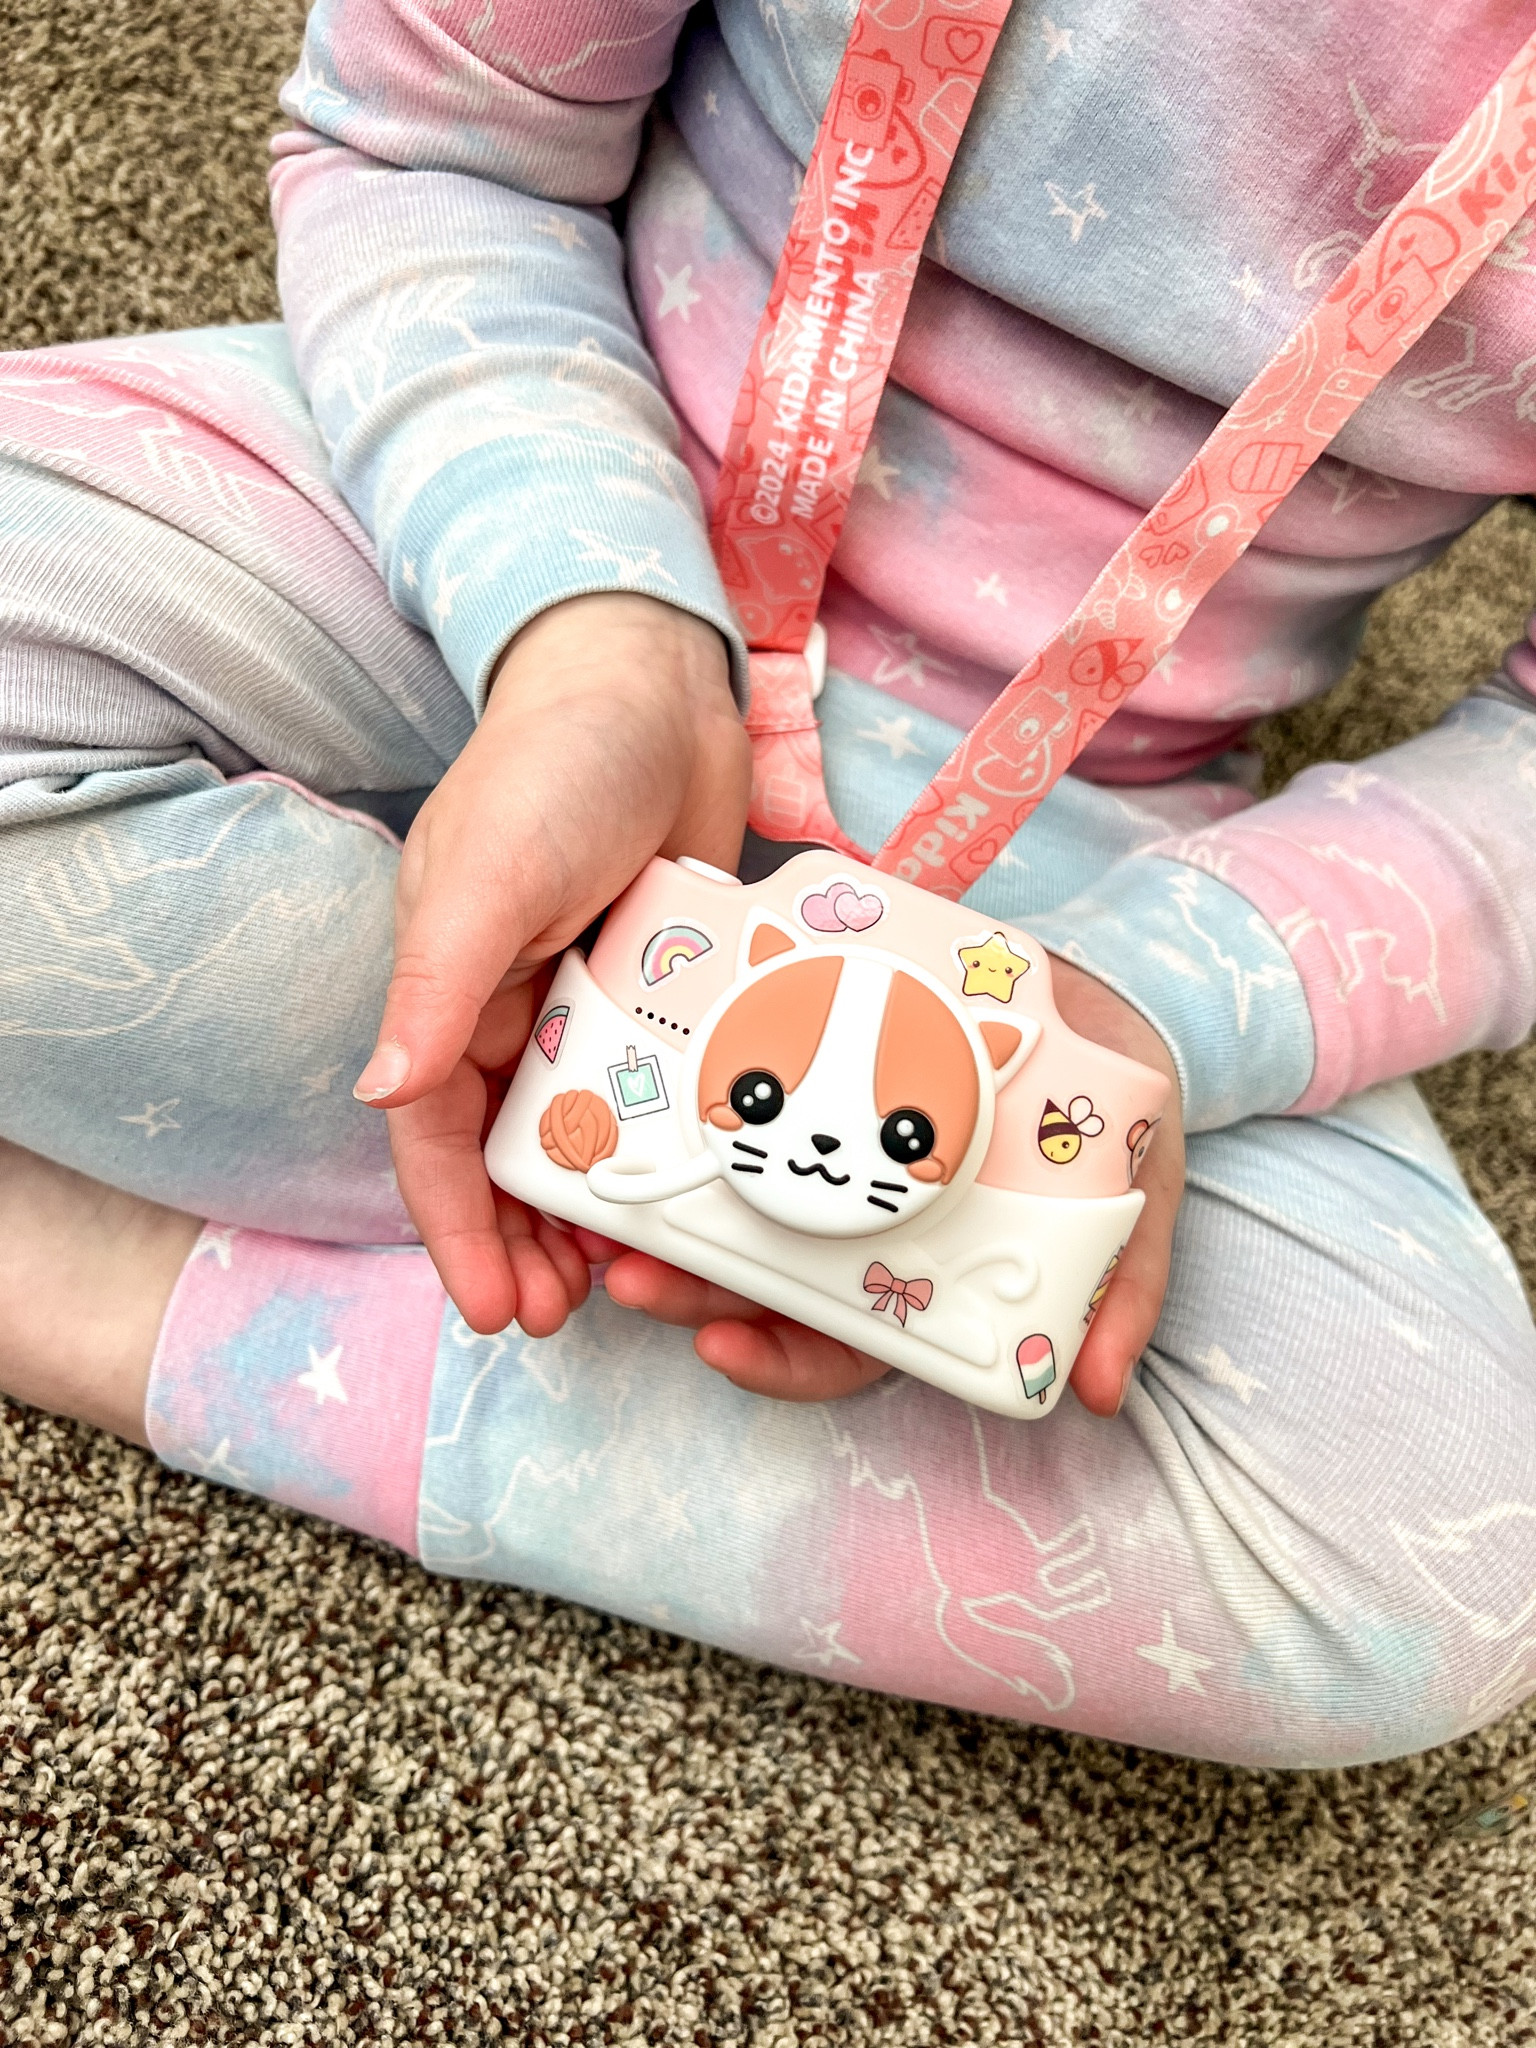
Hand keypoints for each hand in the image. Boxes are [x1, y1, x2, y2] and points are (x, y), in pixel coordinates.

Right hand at [352, 592, 750, 1335]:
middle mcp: (508, 1007)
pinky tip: (687, 1191)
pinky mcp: (656, 991)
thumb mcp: (488, 878)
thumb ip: (434, 986)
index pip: (435, 1138)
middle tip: (564, 1316)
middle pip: (503, 1155)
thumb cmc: (555, 768)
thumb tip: (378, 1094)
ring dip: (586, 1211)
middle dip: (521, 1242)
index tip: (497, 1311)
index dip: (457, 1229)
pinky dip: (655, 1144)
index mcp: (446, 990)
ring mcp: (586, 1003)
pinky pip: (649, 1088)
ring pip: (576, 1136)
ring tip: (621, 1280)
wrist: (658, 688)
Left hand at [605, 954, 1184, 1416]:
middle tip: (630, 1274)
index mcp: (925, 1275)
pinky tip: (639, 1111)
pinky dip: (690, 1130)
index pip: (844, 1346)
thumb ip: (1126, 1283)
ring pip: (736, 1214)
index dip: (780, 1360)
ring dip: (669, 1221)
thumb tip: (1098, 1392)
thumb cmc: (1110, 1112)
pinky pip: (740, 1121)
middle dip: (692, 1291)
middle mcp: (866, 1231)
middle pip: (766, 1286)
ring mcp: (833, 1164)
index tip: (720, 1343)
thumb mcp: (1140, 1192)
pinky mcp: (814, 1086)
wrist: (1094, 999)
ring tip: (605, 1212)